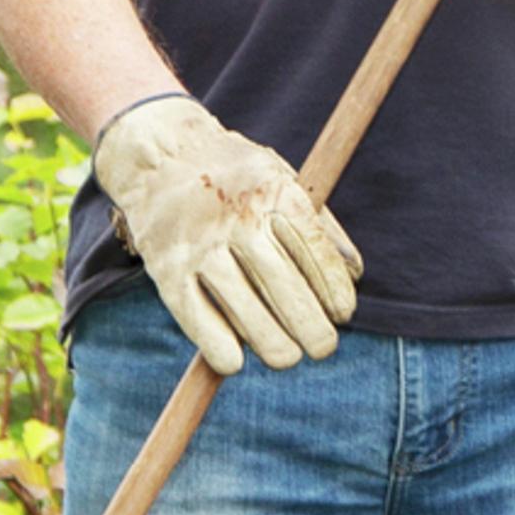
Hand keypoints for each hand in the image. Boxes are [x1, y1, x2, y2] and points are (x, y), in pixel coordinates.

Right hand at [90, 95, 361, 375]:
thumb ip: (321, 224)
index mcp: (275, 192)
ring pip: (243, 308)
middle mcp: (239, 219)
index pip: (313, 251)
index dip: (332, 289)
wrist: (158, 153)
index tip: (344, 313)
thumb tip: (356, 275)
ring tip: (287, 357)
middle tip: (323, 347)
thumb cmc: (236, 173)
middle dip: (310, 327)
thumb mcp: (284, 178)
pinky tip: (235, 361)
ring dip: (272, 344)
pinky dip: (217, 346)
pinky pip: (195, 316)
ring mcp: (200, 245)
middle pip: (283, 285)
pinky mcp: (166, 268)